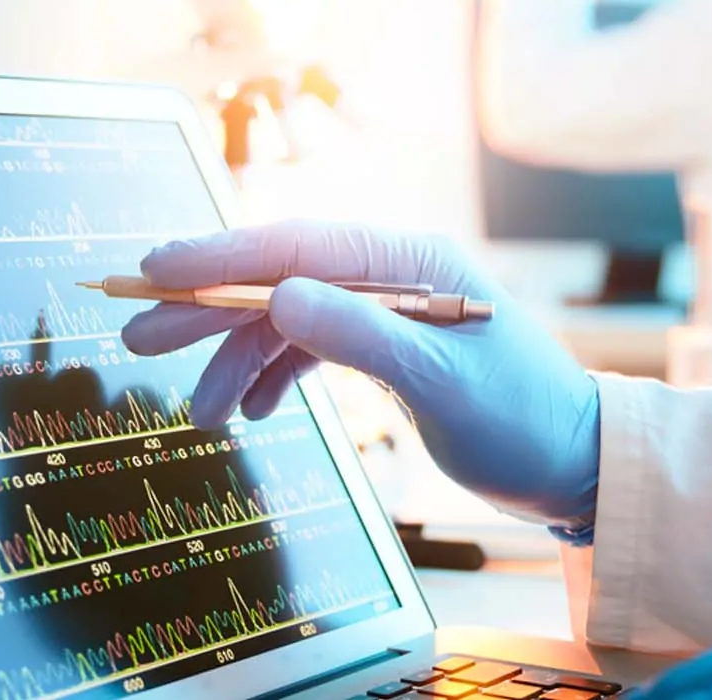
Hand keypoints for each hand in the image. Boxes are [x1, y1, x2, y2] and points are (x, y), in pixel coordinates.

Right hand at [120, 220, 600, 525]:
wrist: (575, 465)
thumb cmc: (523, 422)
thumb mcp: (441, 384)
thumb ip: (361, 337)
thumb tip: (280, 295)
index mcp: (411, 262)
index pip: (298, 245)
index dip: (221, 255)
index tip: (156, 271)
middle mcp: (394, 275)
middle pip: (280, 277)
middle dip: (207, 308)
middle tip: (136, 335)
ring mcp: (387, 311)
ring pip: (287, 319)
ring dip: (236, 360)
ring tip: (196, 414)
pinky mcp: (386, 349)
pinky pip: (310, 349)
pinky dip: (272, 378)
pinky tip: (250, 411)